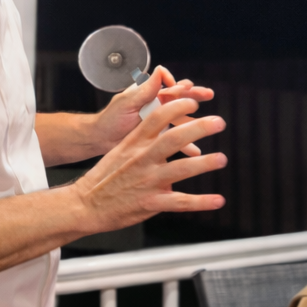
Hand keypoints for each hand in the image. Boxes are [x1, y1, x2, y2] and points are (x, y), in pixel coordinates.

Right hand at [69, 97, 226, 234]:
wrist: (85, 204)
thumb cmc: (103, 178)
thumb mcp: (120, 151)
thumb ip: (144, 142)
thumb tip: (165, 137)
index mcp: (134, 143)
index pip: (157, 117)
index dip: (177, 107)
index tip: (193, 101)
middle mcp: (142, 159)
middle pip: (173, 138)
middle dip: (199, 128)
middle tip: (218, 122)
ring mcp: (147, 181)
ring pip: (181, 169)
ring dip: (204, 163)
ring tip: (222, 159)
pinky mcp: (151, 202)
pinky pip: (181, 202)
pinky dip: (202, 202)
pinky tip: (218, 200)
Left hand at [92, 66, 215, 156]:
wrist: (101, 140)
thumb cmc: (110, 119)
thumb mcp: (127, 101)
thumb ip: (145, 88)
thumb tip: (160, 69)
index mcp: (149, 94)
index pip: (169, 86)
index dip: (179, 85)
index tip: (185, 88)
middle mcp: (156, 106)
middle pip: (180, 99)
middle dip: (195, 96)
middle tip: (208, 94)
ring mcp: (158, 121)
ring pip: (181, 119)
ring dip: (194, 121)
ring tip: (209, 123)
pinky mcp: (158, 136)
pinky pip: (175, 138)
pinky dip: (186, 144)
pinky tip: (196, 151)